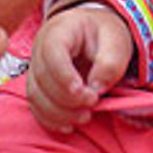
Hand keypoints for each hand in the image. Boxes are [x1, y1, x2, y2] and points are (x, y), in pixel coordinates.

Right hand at [27, 1, 132, 132]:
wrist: (95, 34)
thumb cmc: (104, 35)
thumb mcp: (116, 42)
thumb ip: (110, 63)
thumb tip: (95, 88)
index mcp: (61, 29)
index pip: (52, 52)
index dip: (65, 76)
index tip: (87, 93)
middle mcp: (41, 46)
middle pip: (42, 77)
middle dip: (67, 100)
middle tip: (92, 104)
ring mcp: (36, 65)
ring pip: (35, 94)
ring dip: (59, 113)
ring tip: (85, 116)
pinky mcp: (37, 83)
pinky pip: (35, 105)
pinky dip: (50, 119)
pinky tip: (69, 124)